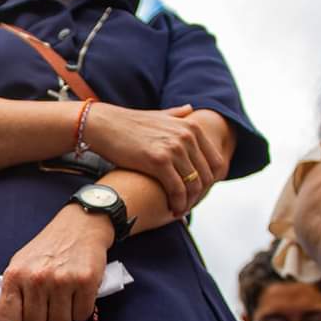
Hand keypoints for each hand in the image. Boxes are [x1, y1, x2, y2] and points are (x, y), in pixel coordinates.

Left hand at [0, 205, 111, 320]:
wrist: (79, 226)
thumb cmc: (46, 250)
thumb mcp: (19, 267)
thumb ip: (8, 298)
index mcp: (14, 275)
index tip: (25, 319)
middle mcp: (36, 278)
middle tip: (48, 307)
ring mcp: (62, 280)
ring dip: (63, 318)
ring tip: (64, 299)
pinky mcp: (85, 281)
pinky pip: (82, 316)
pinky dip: (81, 310)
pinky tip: (78, 293)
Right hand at [83, 103, 223, 216]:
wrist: (104, 125)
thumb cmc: (129, 123)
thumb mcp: (158, 115)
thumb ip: (177, 115)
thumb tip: (191, 109)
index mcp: (192, 127)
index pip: (216, 162)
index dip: (211, 183)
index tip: (200, 194)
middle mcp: (187, 136)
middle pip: (207, 176)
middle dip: (200, 195)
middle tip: (190, 206)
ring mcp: (173, 148)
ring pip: (193, 185)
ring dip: (189, 202)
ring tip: (180, 210)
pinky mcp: (158, 161)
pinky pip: (177, 189)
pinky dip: (177, 203)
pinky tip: (171, 210)